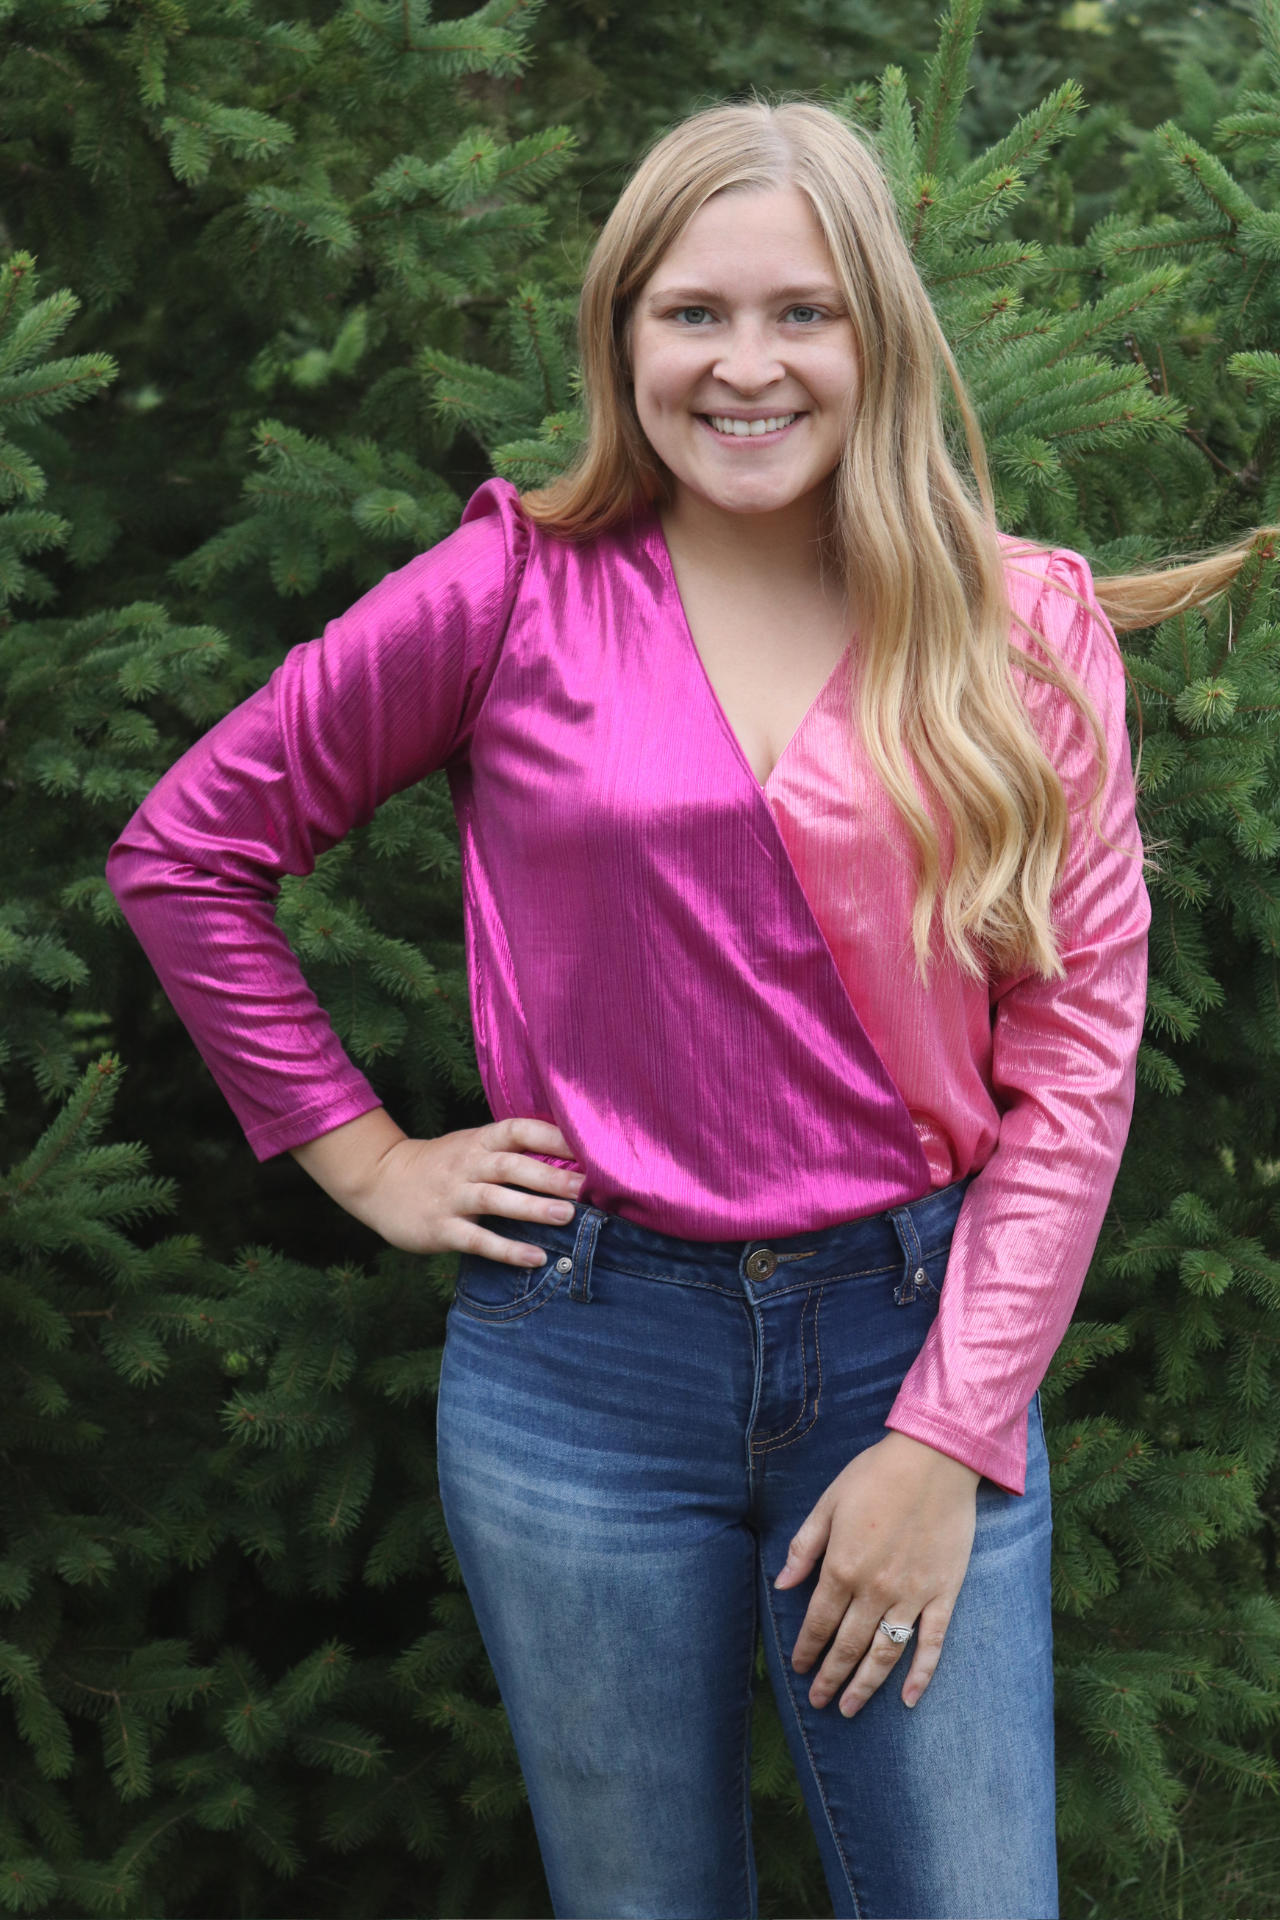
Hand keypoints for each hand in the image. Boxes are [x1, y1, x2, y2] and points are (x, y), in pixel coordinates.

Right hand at [291, 1106, 583, 1265]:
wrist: (379, 1182)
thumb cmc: (441, 1165)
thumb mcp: (470, 1146)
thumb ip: (510, 1150)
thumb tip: (568, 1159)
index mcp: (478, 1141)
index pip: (518, 1129)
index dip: (551, 1136)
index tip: (587, 1146)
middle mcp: (467, 1165)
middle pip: (510, 1165)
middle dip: (550, 1175)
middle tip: (586, 1186)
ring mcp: (452, 1196)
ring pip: (495, 1200)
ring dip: (531, 1208)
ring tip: (566, 1217)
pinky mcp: (440, 1228)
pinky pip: (477, 1240)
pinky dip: (506, 1249)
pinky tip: (534, 1258)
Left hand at [775, 1430, 979, 1715]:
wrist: (934, 1458)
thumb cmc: (876, 1474)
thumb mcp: (828, 1502)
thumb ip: (804, 1547)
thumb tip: (781, 1584)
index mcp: (842, 1567)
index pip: (818, 1622)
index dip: (806, 1648)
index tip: (797, 1668)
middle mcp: (875, 1589)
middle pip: (848, 1646)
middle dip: (830, 1677)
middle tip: (818, 1701)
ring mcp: (912, 1594)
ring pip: (885, 1653)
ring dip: (865, 1685)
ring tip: (850, 1708)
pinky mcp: (944, 1592)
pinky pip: (932, 1642)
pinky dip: (921, 1674)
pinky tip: (910, 1699)